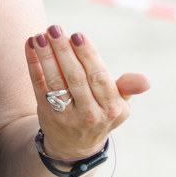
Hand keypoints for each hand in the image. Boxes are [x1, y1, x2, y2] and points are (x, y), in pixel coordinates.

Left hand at [25, 25, 149, 158]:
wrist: (75, 147)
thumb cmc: (101, 114)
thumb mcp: (119, 105)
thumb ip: (128, 88)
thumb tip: (145, 81)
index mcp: (112, 109)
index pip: (99, 77)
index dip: (88, 56)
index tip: (78, 35)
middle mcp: (89, 114)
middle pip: (75, 78)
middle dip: (64, 51)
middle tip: (55, 29)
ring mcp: (66, 116)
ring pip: (55, 81)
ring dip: (46, 56)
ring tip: (40, 35)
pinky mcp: (46, 113)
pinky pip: (38, 85)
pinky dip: (33, 64)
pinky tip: (30, 45)